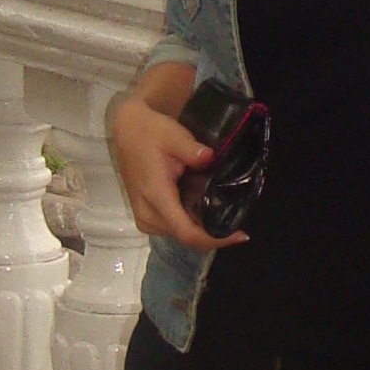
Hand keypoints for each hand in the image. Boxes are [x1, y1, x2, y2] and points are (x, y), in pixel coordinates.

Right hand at [111, 90, 246, 250]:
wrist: (128, 131)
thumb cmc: (152, 133)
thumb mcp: (174, 136)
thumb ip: (192, 150)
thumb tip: (211, 157)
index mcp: (156, 196)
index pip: (186, 232)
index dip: (215, 238)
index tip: (241, 235)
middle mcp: (147, 214)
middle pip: (184, 237)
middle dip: (212, 235)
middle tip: (237, 223)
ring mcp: (143, 217)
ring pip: (178, 235)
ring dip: (201, 232)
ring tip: (225, 217)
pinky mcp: (144, 214)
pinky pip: (171, 228)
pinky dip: (189, 225)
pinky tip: (205, 213)